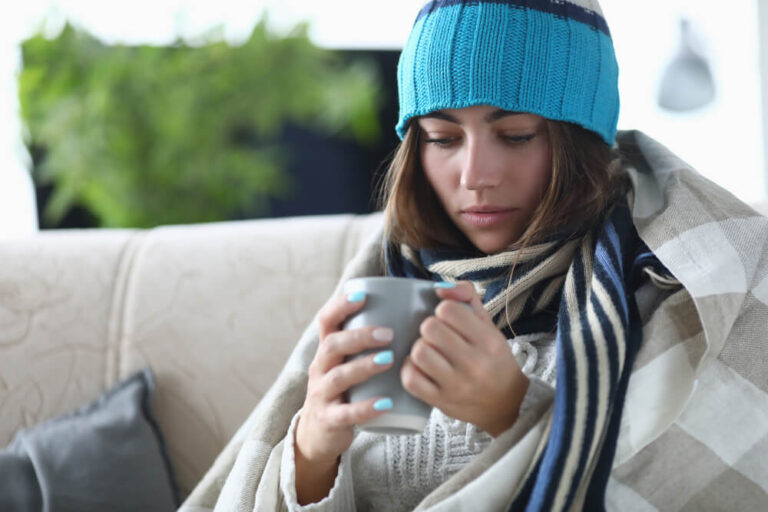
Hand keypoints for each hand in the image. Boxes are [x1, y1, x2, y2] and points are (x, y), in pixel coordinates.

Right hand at [295, 290, 394, 468]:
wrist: (318, 435)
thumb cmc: (344, 391)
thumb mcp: (347, 364)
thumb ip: (368, 345)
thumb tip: (410, 314)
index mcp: (327, 351)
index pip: (326, 321)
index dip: (340, 306)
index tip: (362, 295)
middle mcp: (320, 368)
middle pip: (332, 345)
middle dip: (359, 336)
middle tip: (389, 333)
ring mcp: (322, 394)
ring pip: (338, 376)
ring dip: (364, 366)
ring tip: (390, 360)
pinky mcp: (329, 420)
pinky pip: (346, 413)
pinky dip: (366, 408)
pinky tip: (386, 403)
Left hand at [401, 281, 528, 436]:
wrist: (508, 405)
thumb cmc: (494, 360)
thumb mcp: (490, 327)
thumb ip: (468, 298)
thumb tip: (440, 288)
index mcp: (488, 341)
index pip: (449, 310)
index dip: (442, 310)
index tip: (448, 320)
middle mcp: (474, 364)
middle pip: (430, 328)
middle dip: (429, 328)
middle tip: (437, 337)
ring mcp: (457, 385)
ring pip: (419, 352)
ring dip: (419, 348)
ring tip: (429, 351)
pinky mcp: (442, 402)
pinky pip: (411, 380)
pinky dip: (409, 369)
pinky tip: (419, 367)